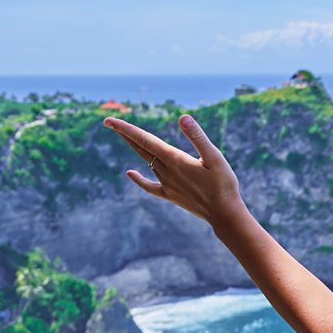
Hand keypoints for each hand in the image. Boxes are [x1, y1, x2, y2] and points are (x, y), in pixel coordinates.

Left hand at [105, 113, 243, 225]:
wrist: (224, 214)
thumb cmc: (223, 185)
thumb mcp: (215, 157)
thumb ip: (197, 137)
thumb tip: (183, 117)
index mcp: (174, 159)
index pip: (144, 139)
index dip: (126, 128)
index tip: (108, 120)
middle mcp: (166, 171)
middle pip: (141, 148)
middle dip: (124, 134)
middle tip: (108, 122)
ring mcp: (167, 184)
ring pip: (146, 162)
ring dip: (135, 148)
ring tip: (126, 137)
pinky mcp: (171, 195)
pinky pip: (149, 186)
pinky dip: (139, 179)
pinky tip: (130, 173)